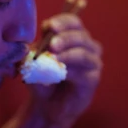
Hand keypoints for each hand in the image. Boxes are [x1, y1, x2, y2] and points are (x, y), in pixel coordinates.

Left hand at [27, 0, 102, 127]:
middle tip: (52, 45)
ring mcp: (92, 62)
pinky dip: (70, 71)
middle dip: (64, 37)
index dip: (62, 21)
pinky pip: (84, 71)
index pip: (73, 21)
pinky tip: (60, 74)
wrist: (44, 106)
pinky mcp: (93, 78)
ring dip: (67, 54)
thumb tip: (35, 40)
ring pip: (83, 52)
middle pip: (80, 34)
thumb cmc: (40, 79)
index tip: (47, 26)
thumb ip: (36, 48)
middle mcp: (87, 46)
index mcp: (73, 36)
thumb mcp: (34, 61)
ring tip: (53, 58)